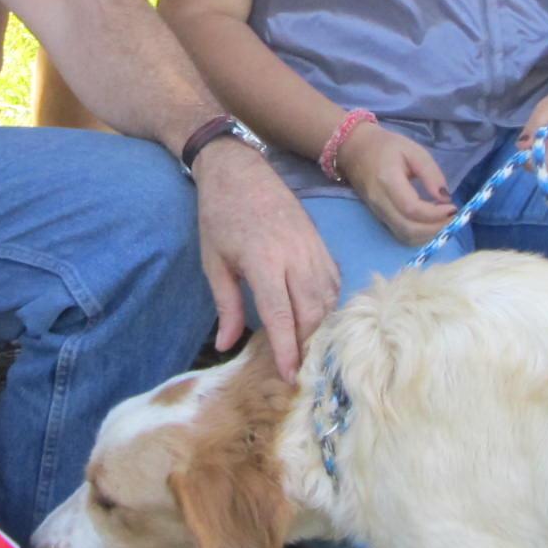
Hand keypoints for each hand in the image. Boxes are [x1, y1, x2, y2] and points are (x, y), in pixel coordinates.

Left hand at [193, 141, 337, 377]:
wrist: (240, 170)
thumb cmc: (219, 216)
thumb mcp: (213, 262)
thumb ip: (225, 305)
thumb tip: (226, 345)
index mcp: (264, 260)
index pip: (281, 315)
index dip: (287, 349)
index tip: (289, 376)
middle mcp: (295, 255)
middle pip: (312, 311)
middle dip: (308, 344)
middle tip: (300, 370)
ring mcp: (313, 247)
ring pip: (328, 298)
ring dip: (321, 326)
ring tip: (310, 349)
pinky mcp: (321, 242)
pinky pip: (334, 281)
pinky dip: (330, 303)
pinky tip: (318, 317)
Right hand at [340, 120, 455, 245]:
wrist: (354, 149)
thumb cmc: (385, 146)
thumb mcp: (413, 150)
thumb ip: (431, 173)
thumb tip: (445, 198)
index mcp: (387, 180)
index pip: (412, 208)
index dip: (435, 214)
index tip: (453, 208)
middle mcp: (380, 201)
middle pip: (408, 228)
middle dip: (435, 229)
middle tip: (453, 219)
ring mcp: (377, 212)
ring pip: (404, 236)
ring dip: (428, 235)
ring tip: (445, 222)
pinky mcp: (379, 217)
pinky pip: (400, 234)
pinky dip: (419, 235)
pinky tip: (431, 225)